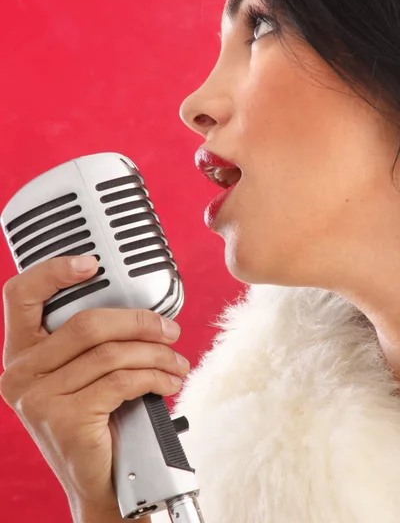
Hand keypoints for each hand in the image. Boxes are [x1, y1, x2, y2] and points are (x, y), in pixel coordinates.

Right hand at [0, 255, 189, 518]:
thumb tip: (138, 309)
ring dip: (155, 353)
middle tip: (169, 329)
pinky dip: (154, 376)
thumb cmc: (95, 419)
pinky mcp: (65, 418)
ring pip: (111, 353)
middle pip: (86, 323)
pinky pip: (122, 381)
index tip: (91, 264)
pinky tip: (168, 380)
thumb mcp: (82, 374)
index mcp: (21, 353)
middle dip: (139, 322)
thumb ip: (90, 342)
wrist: (100, 481)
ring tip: (176, 360)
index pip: (21, 295)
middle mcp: (21, 372)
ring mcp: (39, 397)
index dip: (53, 272)